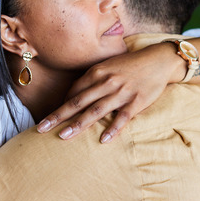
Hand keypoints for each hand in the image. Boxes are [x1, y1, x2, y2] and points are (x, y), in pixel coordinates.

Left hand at [36, 43, 183, 142]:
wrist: (159, 60)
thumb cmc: (131, 64)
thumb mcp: (108, 66)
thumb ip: (93, 79)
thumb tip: (75, 94)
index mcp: (97, 72)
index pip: (73, 91)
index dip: (61, 105)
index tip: (51, 118)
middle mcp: (106, 82)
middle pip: (77, 102)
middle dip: (58, 116)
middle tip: (41, 128)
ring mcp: (121, 93)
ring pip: (95, 111)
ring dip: (78, 125)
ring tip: (63, 137)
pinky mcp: (136, 102)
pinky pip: (122, 118)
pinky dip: (113, 129)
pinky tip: (103, 140)